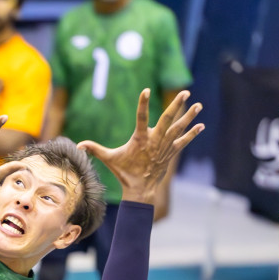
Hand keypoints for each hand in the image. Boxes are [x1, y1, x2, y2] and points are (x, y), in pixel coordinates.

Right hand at [77, 89, 202, 203]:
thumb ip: (94, 149)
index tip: (146, 90)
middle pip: (168, 119)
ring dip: (189, 116)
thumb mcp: (109, 159)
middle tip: (185, 92)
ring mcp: (165, 146)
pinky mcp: (171, 153)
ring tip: (198, 105)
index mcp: (140, 139)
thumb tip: (78, 146)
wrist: (140, 189)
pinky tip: (201, 125)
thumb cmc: (124, 172)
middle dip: (177, 105)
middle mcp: (155, 140)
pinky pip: (183, 141)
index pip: (141, 117)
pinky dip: (192, 133)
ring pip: (179, 128)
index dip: (143, 104)